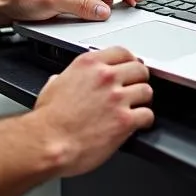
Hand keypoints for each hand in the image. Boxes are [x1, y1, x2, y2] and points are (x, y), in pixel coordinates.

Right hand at [32, 47, 153, 176]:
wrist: (48, 143)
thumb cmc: (48, 120)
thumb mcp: (53, 85)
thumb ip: (67, 78)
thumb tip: (65, 80)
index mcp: (89, 64)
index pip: (122, 52)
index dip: (129, 61)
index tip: (130, 68)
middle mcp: (105, 77)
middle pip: (139, 70)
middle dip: (139, 80)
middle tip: (135, 88)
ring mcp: (117, 98)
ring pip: (146, 91)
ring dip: (143, 100)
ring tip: (137, 107)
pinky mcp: (124, 121)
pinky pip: (147, 115)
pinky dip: (145, 120)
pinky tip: (138, 123)